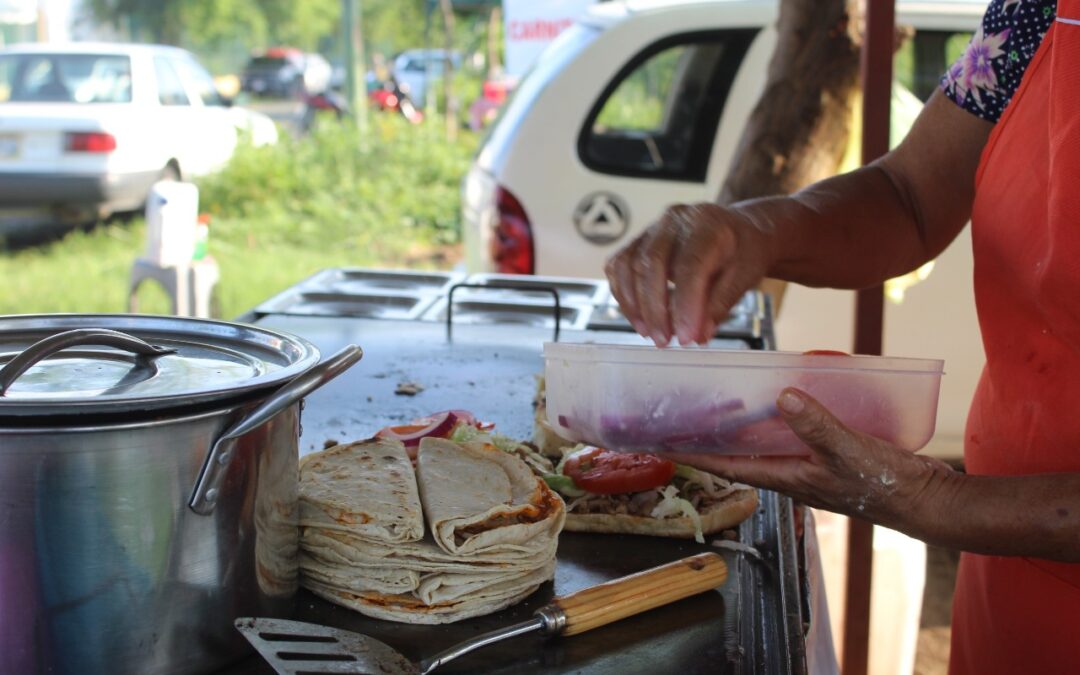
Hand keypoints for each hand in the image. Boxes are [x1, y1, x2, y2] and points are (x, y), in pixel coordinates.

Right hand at [605, 202, 772, 345]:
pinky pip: (619, 266)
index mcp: (709, 226)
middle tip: (664, 340)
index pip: (690, 265)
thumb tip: (697, 335)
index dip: (685, 304)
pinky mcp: (638, 239)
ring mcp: (653, 227)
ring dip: (635, 305)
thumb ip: (720, 305)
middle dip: (654, 309)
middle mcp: (676, 221)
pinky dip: (624, 295)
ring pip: (629, 265)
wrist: (737, 229)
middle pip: (651, 263)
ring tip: (650, 333)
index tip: (685, 336)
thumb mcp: (744, 277)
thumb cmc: (742, 252)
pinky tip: (639, 317)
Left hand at [660, 388, 954, 524]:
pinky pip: (790, 436)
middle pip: (737, 454)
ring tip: (718, 400)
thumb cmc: (886, 486)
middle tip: (681, 412)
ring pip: (763, 445)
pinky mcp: (827, 456)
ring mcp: (808, 467)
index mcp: (784, 478)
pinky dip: (777, 419)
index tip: (659, 442)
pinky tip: (780, 399)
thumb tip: (782, 397)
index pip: (724, 465)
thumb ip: (816, 425)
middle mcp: (789, 474)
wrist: (928, 502)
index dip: (691, 454)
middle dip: (709, 436)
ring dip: (741, 427)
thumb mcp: (848, 451)